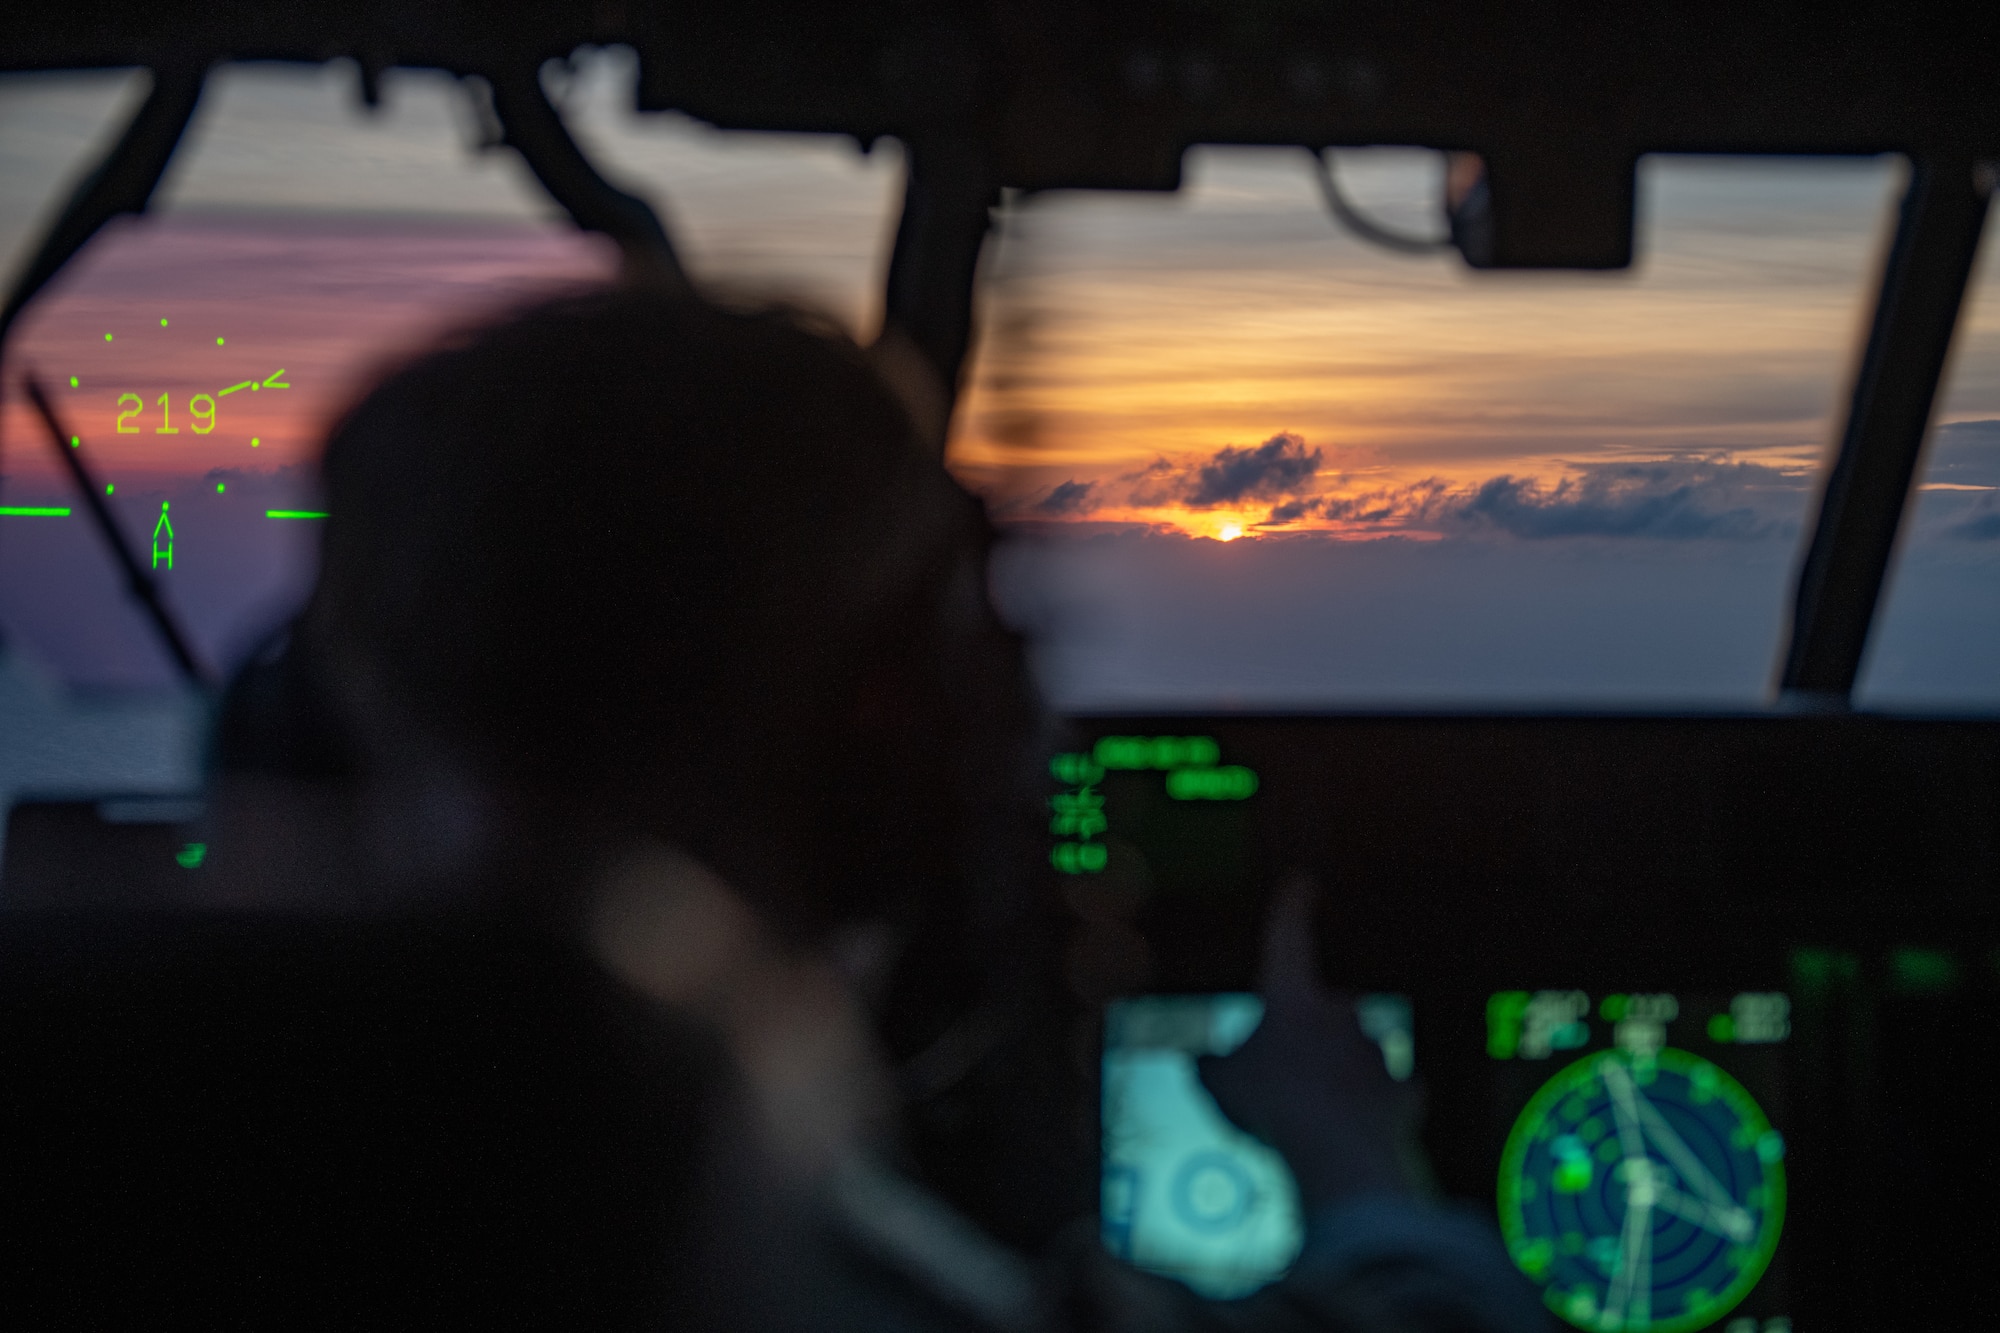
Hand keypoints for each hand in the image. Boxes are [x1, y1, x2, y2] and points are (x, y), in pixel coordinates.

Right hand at [1197, 876, 1428, 1210]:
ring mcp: (1378, 1052)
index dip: (1291, 909)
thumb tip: (1200, 1062)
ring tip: (1315, 1114)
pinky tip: (1358, 1128)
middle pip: (1329, 1007)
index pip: (1288, 939)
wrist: (1336, 1151)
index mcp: (1293, 999)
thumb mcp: (1219, 1084)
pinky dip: (1376, 1107)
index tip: (1303, 882)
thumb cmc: (1270, 1104)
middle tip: (1288, 1070)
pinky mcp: (1403, 1092)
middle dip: (1313, 1030)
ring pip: (1358, 1051)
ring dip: (1341, 1072)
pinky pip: (1389, 1095)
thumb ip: (1211, 1067)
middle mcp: (1341, 1014)